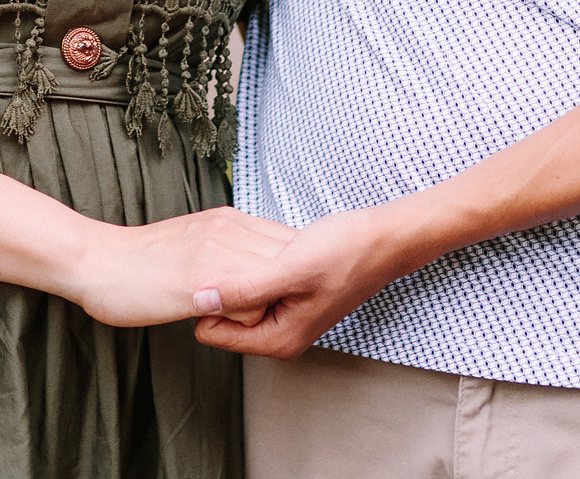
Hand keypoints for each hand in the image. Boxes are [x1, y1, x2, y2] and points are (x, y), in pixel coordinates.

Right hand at [64, 206, 295, 327]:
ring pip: (273, 288)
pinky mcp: (204, 282)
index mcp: (228, 219)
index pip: (286, 243)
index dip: (286, 271)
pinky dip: (241, 321)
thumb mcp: (193, 240)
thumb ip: (226, 247)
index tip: (271, 293)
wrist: (95, 261)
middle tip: (252, 312)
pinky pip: (251, 308)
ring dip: (258, 308)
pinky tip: (207, 322)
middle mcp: (229, 229)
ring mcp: (219, 253)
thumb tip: (256, 270)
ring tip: (227, 318)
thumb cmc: (140, 261)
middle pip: (287, 266)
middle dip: (280, 291)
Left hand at [189, 207, 404, 357]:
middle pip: (222, 317)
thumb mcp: (289, 270)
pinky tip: (263, 249)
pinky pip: (254, 286)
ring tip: (248, 250)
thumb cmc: (345, 253)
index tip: (213, 272)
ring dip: (235, 275)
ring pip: (237, 298)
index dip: (206, 302)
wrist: (382, 239)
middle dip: (220, 288)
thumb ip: (243, 290)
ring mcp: (284, 315)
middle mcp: (279, 333)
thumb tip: (198, 300)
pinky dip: (252, 267)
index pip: (213, 333)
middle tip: (230, 255)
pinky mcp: (288, 296)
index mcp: (278, 339)